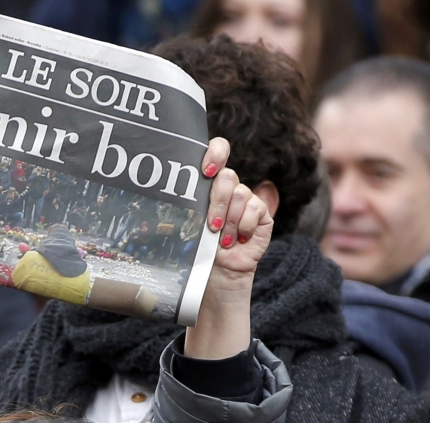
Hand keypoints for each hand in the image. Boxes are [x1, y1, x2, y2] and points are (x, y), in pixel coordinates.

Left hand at [186, 138, 273, 358]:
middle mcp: (229, 189)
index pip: (218, 150)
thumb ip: (188, 202)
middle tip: (210, 225)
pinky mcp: (262, 216)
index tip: (205, 170)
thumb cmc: (195, 250)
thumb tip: (167, 187)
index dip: (215, 152)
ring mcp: (247, 202)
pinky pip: (255, 209)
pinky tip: (237, 241)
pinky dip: (243, 227)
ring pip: (240, 193)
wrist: (214, 278)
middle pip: (227, 176)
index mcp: (210, 184)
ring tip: (221, 239)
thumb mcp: (187, 222)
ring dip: (228, 220)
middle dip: (217, 201)